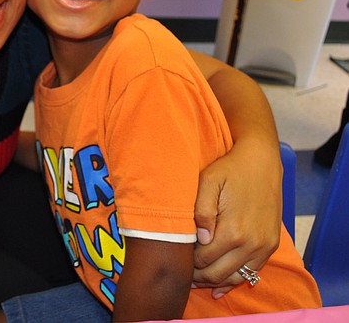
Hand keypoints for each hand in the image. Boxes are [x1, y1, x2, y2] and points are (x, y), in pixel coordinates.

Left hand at [191, 144, 281, 296]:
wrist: (261, 162)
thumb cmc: (229, 170)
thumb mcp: (208, 181)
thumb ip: (201, 211)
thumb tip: (201, 240)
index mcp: (233, 231)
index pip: (203, 260)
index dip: (187, 263)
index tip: (176, 260)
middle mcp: (251, 243)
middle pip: (218, 273)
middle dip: (198, 277)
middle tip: (182, 274)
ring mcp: (264, 246)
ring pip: (235, 277)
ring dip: (215, 282)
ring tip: (196, 280)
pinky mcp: (271, 245)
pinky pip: (252, 272)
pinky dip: (235, 280)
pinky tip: (220, 286)